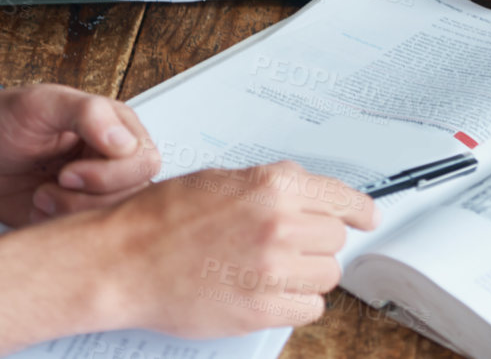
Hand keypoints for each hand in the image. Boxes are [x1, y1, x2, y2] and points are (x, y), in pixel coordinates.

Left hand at [0, 82, 158, 227]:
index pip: (143, 162)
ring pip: (110, 220)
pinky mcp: (71, 216)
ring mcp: (92, 191)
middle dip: (86, 199)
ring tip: (41, 196)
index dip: (109, 175)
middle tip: (53, 186)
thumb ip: (88, 113)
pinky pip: (83, 236)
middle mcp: (109, 161)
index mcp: (115, 128)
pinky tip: (38, 209)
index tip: (68, 172)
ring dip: (71, 214)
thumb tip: (126, 142)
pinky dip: (57, 230)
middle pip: (132, 196)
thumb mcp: (41, 103)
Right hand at [90, 161, 377, 336]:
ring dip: (307, 274)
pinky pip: (310, 308)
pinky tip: (268, 294)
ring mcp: (273, 268)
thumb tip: (304, 198)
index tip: (368, 217)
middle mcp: (279, 222)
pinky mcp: (263, 308)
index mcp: (272, 185)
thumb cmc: (159, 220)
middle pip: (335, 238)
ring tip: (271, 271)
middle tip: (289, 247)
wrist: (122, 260)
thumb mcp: (220, 181)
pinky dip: (295, 304)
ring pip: (327, 275)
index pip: (340, 198)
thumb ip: (269, 188)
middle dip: (316, 242)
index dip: (359, 210)